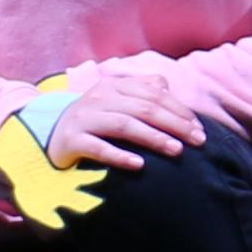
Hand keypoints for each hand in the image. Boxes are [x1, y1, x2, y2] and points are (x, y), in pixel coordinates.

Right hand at [46, 68, 211, 172]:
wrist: (52, 135)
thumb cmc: (95, 119)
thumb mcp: (116, 101)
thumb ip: (142, 91)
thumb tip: (168, 89)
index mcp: (114, 86)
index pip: (154, 94)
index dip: (179, 110)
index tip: (199, 128)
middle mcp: (99, 98)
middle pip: (143, 108)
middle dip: (175, 124)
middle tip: (197, 141)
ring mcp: (84, 118)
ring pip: (124, 125)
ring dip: (154, 137)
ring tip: (177, 151)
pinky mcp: (72, 140)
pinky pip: (98, 148)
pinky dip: (119, 155)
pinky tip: (140, 165)